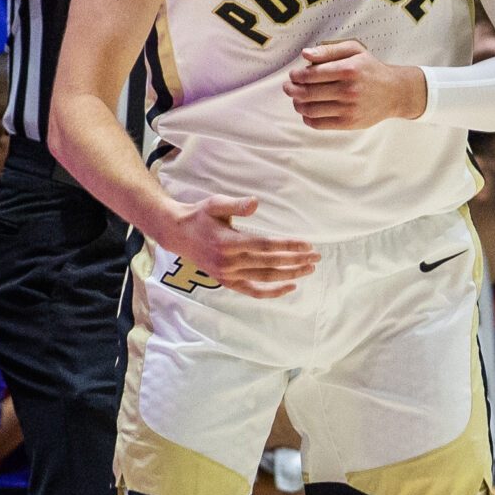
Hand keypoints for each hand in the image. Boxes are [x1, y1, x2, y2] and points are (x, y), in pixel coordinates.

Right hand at [157, 196, 320, 297]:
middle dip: (296, 260)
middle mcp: (229, 262)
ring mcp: (228, 275)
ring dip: (290, 274)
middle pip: (270, 263)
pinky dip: (272, 292)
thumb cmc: (200, 215)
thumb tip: (256, 202)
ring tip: (309, 268)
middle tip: (316, 257)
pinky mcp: (227, 282)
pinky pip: (253, 291)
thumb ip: (236, 204)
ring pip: (265, 278)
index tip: (308, 245)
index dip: (288, 246)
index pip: (266, 246)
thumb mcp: (215, 204)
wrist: (177, 234)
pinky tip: (290, 286)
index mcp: (228, 242)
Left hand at [285, 39, 424, 129]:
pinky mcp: (349, 123)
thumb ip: (329, 50)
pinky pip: (319, 124)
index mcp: (348, 69)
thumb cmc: (370, 69)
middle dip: (292, 90)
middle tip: (288, 88)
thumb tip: (305, 54)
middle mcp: (348, 90)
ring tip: (297, 99)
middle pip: (308, 93)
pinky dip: (307, 118)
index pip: (311, 74)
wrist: (394, 92)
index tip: (293, 75)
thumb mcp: (354, 51)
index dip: (296, 76)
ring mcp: (349, 108)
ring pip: (310, 109)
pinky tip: (307, 111)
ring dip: (297, 104)